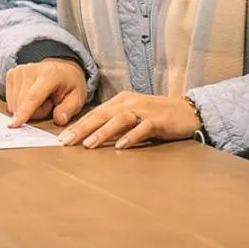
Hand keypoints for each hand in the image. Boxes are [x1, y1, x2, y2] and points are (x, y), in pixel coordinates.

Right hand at [5, 58, 87, 126]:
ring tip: (41, 99)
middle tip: (49, 103)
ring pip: (14, 105)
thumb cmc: (69, 85)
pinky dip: (20, 104)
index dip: (24, 112)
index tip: (14, 124)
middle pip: (23, 104)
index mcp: (50, 74)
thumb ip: (69, 109)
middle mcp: (31, 69)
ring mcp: (19, 71)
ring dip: (27, 109)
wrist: (61, 69)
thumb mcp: (77, 98)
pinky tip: (31, 96)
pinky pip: (10, 101)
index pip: (33, 96)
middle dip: (36, 113)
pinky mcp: (11, 74)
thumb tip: (60, 119)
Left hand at [58, 91, 199, 149]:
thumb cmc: (156, 116)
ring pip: (119, 120)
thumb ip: (113, 123)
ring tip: (89, 145)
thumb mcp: (132, 115)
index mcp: (120, 101)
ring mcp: (144, 110)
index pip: (94, 113)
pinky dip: (131, 136)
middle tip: (66, 141)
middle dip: (82, 128)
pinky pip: (142, 128)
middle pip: (101, 114)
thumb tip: (89, 136)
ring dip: (103, 132)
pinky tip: (121, 146)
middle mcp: (129, 102)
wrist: (187, 110)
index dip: (77, 125)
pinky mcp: (159, 120)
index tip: (61, 138)